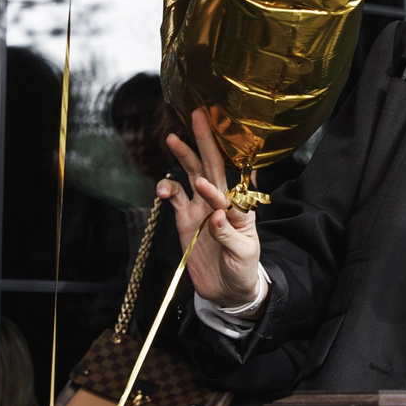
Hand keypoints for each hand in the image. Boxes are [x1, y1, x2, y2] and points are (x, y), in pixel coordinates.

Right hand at [160, 107, 264, 310]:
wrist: (227, 291)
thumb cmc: (243, 268)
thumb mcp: (243, 253)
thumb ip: (230, 234)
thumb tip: (216, 216)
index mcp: (240, 205)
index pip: (231, 184)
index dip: (219, 178)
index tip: (206, 180)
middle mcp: (220, 200)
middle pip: (211, 165)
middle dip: (205, 140)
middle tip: (199, 114)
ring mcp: (200, 208)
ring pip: (191, 174)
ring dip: (183, 156)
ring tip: (173, 139)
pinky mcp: (185, 219)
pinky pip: (174, 198)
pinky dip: (167, 190)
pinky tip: (162, 190)